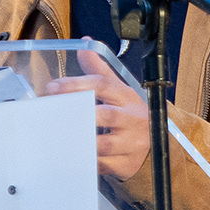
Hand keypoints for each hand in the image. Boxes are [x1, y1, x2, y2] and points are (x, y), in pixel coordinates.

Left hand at [53, 47, 150, 181]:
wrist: (157, 144)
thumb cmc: (130, 115)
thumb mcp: (119, 90)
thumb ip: (99, 70)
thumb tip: (85, 45)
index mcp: (127, 97)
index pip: (103, 85)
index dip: (77, 84)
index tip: (53, 87)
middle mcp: (131, 119)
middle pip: (106, 115)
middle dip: (78, 113)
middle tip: (52, 113)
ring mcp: (130, 143)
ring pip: (104, 143)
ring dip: (80, 140)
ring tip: (56, 137)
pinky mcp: (126, 164)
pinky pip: (103, 165)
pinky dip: (86, 161)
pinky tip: (69, 157)